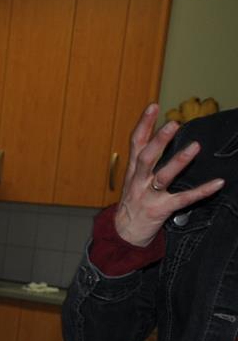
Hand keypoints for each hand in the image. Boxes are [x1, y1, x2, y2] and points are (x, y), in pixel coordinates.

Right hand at [114, 103, 225, 246]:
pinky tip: (217, 183)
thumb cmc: (132, 204)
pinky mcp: (160, 210)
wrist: (123, 234)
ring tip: (195, 147)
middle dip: (158, 140)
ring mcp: (148, 196)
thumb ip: (144, 161)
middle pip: (146, 157)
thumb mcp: (132, 180)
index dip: (143, 124)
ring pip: (162, 177)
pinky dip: (201, 191)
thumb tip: (160, 137)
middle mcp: (138, 181)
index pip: (135, 143)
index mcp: (132, 171)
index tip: (153, 106)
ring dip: (178, 161)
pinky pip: (183, 199)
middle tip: (173, 124)